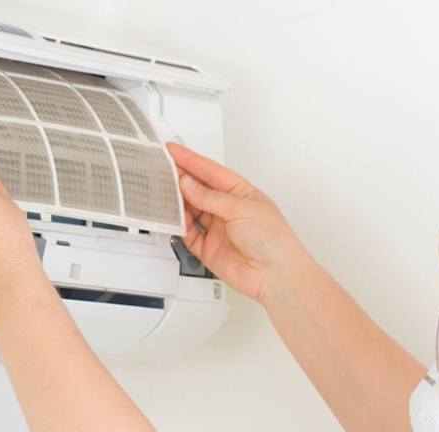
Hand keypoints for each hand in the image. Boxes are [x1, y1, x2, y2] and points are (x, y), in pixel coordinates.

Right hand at [168, 143, 307, 302]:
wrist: (275, 273)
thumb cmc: (273, 238)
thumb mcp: (241, 208)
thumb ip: (210, 197)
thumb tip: (188, 185)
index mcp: (240, 193)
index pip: (210, 172)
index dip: (191, 160)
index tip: (173, 151)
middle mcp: (228, 210)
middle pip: (198, 190)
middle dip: (180, 179)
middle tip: (163, 169)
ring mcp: (218, 229)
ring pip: (191, 210)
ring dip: (179, 202)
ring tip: (166, 192)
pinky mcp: (210, 249)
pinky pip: (189, 234)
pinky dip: (181, 226)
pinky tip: (178, 218)